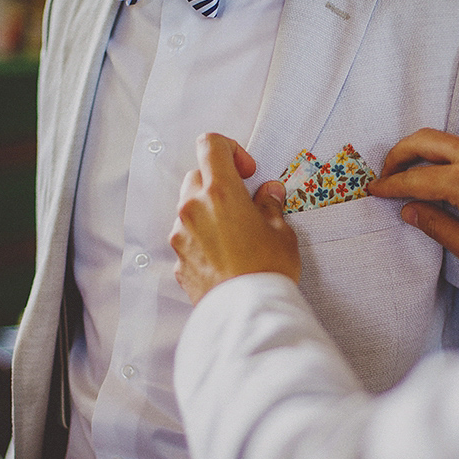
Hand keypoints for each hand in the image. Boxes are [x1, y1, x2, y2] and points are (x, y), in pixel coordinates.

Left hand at [171, 133, 300, 303]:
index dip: (230, 150)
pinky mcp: (178, 260)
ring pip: (189, 208)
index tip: (246, 171)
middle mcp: (193, 208)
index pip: (210, 145)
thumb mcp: (280, 232)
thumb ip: (270, 206)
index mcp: (220, 192)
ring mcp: (181, 235)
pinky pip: (188, 238)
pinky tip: (225, 256)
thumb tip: (269, 193)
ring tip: (235, 235)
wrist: (247, 313)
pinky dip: (203, 239)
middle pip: (198, 177)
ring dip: (209, 212)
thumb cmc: (267, 270)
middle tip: (244, 204)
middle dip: (219, 184)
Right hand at [368, 128, 458, 278]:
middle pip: (425, 140)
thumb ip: (436, 225)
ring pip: (449, 140)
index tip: (373, 191)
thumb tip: (409, 210)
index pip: (415, 178)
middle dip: (399, 154)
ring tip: (412, 177)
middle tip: (385, 174)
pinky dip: (451, 156)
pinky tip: (448, 178)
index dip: (390, 185)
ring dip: (424, 153)